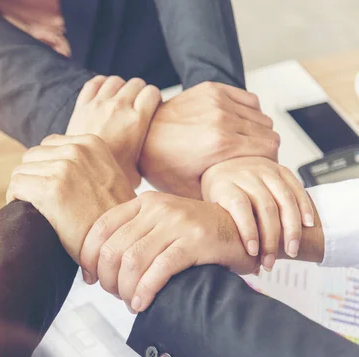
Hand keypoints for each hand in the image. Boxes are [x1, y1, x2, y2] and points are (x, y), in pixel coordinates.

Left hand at [7, 134, 135, 269]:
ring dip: (24, 189)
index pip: (49, 145)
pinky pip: (16, 186)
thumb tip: (56, 164)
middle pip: (31, 156)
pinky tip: (29, 212)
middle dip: (32, 178)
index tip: (48, 187)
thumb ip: (85, 164)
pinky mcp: (51, 190)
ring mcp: (63, 168)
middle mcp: (77, 150)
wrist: (120, 240)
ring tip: (35, 208)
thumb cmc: (113, 216)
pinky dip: (16, 199)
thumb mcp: (107, 177)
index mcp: (91, 143)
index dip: (44, 168)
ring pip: (20, 172)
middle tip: (39, 201)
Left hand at [66, 76, 161, 186]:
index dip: (154, 98)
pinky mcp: (81, 106)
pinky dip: (101, 84)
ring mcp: (98, 105)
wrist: (77, 177)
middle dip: (139, 91)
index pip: (152, 92)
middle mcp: (118, 108)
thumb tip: (153, 163)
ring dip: (121, 87)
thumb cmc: (108, 181)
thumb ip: (145, 161)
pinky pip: (94, 83)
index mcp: (135, 121)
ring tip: (121, 100)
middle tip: (136, 105)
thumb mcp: (137, 174)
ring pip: (116, 81)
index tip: (151, 107)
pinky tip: (104, 95)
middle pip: (136, 83)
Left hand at [80, 192, 257, 312]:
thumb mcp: (161, 226)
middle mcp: (158, 208)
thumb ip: (133, 237)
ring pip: (133, 260)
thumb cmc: (197, 235)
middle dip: (108, 279)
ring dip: (126, 289)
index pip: (101, 227)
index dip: (88, 256)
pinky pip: (160, 269)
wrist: (243, 230)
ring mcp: (178, 222)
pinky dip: (146, 290)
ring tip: (130, 302)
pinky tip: (143, 303)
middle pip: (114, 248)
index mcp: (144, 203)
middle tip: (114, 294)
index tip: (90, 278)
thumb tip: (97, 268)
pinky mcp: (197, 241)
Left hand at [139, 82, 280, 198]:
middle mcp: (222, 119)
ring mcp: (217, 101)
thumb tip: (243, 211)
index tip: (259, 169)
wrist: (141, 137)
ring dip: (256, 130)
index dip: (268, 161)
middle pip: (269, 131)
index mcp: (220, 144)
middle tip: (250, 159)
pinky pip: (248, 99)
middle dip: (263, 148)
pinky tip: (235, 125)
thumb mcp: (191, 190)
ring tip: (241, 143)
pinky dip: (247, 111)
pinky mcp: (211, 90)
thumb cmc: (162, 163)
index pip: (270, 148)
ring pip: (260, 115)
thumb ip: (223, 194)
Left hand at [201, 157, 314, 270]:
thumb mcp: (214, 208)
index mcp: (225, 184)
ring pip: (284, 199)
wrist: (225, 164)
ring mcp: (264, 171)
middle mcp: (245, 175)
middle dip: (272, 238)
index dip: (248, 230)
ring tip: (292, 250)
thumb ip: (226, 229)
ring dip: (291, 227)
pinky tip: (307, 225)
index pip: (239, 206)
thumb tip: (243, 267)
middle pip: (265, 206)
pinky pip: (296, 188)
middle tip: (272, 260)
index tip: (253, 252)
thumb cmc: (220, 193)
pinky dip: (304, 207)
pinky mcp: (280, 169)